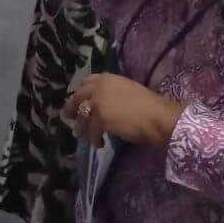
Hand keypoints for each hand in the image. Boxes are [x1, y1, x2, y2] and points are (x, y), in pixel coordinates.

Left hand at [63, 73, 183, 147]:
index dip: (81, 92)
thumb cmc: (149, 104)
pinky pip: (91, 131)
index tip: (78, 99)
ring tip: (80, 135)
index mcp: (106, 78)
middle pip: (78, 97)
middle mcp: (98, 87)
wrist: (157, 116)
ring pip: (82, 116)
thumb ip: (113, 93)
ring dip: (81, 126)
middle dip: (71, 107)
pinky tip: (97, 144)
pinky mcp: (99, 119)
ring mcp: (97, 103)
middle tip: (66, 116)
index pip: (86, 82)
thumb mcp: (127, 90)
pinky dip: (93, 138)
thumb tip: (106, 103)